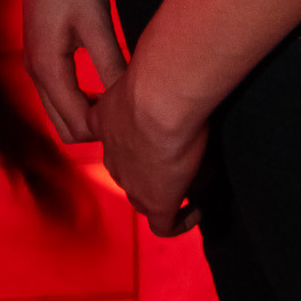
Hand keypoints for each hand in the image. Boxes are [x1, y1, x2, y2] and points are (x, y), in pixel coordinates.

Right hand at [20, 0, 126, 141]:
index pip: (76, 126)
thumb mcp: (98, 22)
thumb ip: (111, 66)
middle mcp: (35, 71)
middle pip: (64, 125)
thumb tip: (132, 101)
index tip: (137, 121)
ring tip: (122, 104)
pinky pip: (58, 90)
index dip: (106, 132)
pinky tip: (105, 85)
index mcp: (48, 69)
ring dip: (87, 114)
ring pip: (59, 109)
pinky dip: (79, 97)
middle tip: (131, 117)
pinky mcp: (40, 49)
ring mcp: (35, 60)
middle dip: (95, 130)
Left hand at [93, 64, 206, 236]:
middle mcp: (113, 156)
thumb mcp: (138, 75)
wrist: (159, 98)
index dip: (130, 142)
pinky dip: (180, 221)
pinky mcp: (157, 203)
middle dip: (155, 166)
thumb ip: (143, 81)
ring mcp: (133, 183)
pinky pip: (165, 225)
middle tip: (184, 152)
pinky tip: (196, 211)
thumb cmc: (152, 77)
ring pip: (146, 196)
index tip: (150, 137)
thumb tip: (161, 79)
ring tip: (197, 172)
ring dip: (170, 188)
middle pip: (130, 171)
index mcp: (103, 122)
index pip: (111, 140)